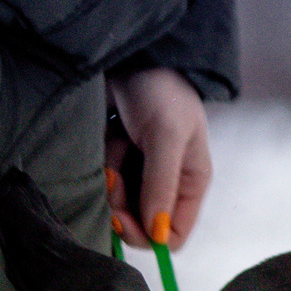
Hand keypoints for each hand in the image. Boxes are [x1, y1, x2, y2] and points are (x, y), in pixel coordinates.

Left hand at [104, 67, 211, 248]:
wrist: (133, 55)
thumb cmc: (161, 94)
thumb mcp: (167, 139)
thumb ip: (161, 186)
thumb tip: (158, 235)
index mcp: (190, 183)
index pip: (175, 233)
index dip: (149, 235)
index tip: (123, 220)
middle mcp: (166, 182)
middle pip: (141, 220)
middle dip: (122, 205)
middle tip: (111, 179)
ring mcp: (139, 170)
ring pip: (118, 200)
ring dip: (109, 180)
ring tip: (112, 149)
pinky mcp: (116, 155)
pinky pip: (103, 177)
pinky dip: (100, 163)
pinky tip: (106, 141)